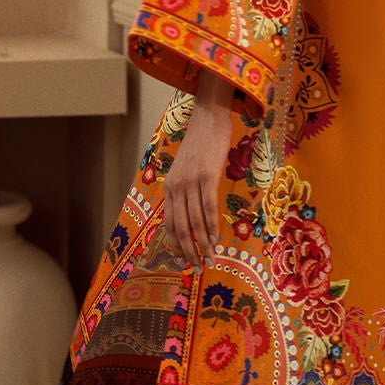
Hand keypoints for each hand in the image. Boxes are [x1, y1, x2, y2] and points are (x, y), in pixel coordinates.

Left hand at [162, 70, 234, 270]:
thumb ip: (187, 189)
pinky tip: (216, 240)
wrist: (208, 116)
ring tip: (211, 260)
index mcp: (169, 187)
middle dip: (189, 252)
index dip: (176, 245)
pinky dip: (212, 227)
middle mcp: (176, 186)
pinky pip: (208, 208)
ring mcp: (190, 181)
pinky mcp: (206, 175)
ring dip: (202, 245)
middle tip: (198, 269)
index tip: (184, 261)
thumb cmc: (201, 143)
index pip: (169, 223)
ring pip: (194, 222)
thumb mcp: (187, 168)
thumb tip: (194, 212)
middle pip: (180, 228)